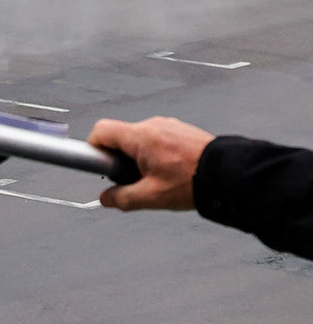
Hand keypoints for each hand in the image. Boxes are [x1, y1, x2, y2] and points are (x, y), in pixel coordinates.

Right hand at [90, 116, 214, 210]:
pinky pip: (157, 139)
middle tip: (134, 180)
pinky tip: (170, 172)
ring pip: (139, 140)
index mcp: (141, 137)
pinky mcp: (181, 130)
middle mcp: (153, 125)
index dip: (93, 149)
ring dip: (139, 158)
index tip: (101, 167)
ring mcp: (168, 126)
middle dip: (119, 159)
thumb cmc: (192, 182)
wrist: (230, 173)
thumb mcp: (150, 197)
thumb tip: (106, 198)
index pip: (101, 131)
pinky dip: (155, 154)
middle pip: (120, 137)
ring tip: (157, 178)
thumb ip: (120, 198)